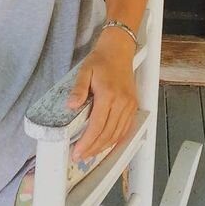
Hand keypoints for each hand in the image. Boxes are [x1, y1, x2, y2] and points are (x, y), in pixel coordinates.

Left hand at [65, 30, 137, 160]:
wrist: (119, 49)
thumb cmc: (100, 59)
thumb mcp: (85, 70)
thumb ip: (78, 89)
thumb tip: (71, 106)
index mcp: (108, 95)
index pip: (97, 126)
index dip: (87, 142)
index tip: (76, 152)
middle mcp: (121, 103)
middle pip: (107, 134)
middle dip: (93, 149)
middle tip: (80, 157)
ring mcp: (129, 105)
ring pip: (117, 134)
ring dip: (104, 147)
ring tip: (90, 153)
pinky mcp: (133, 106)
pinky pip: (126, 129)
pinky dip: (116, 140)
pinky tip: (106, 144)